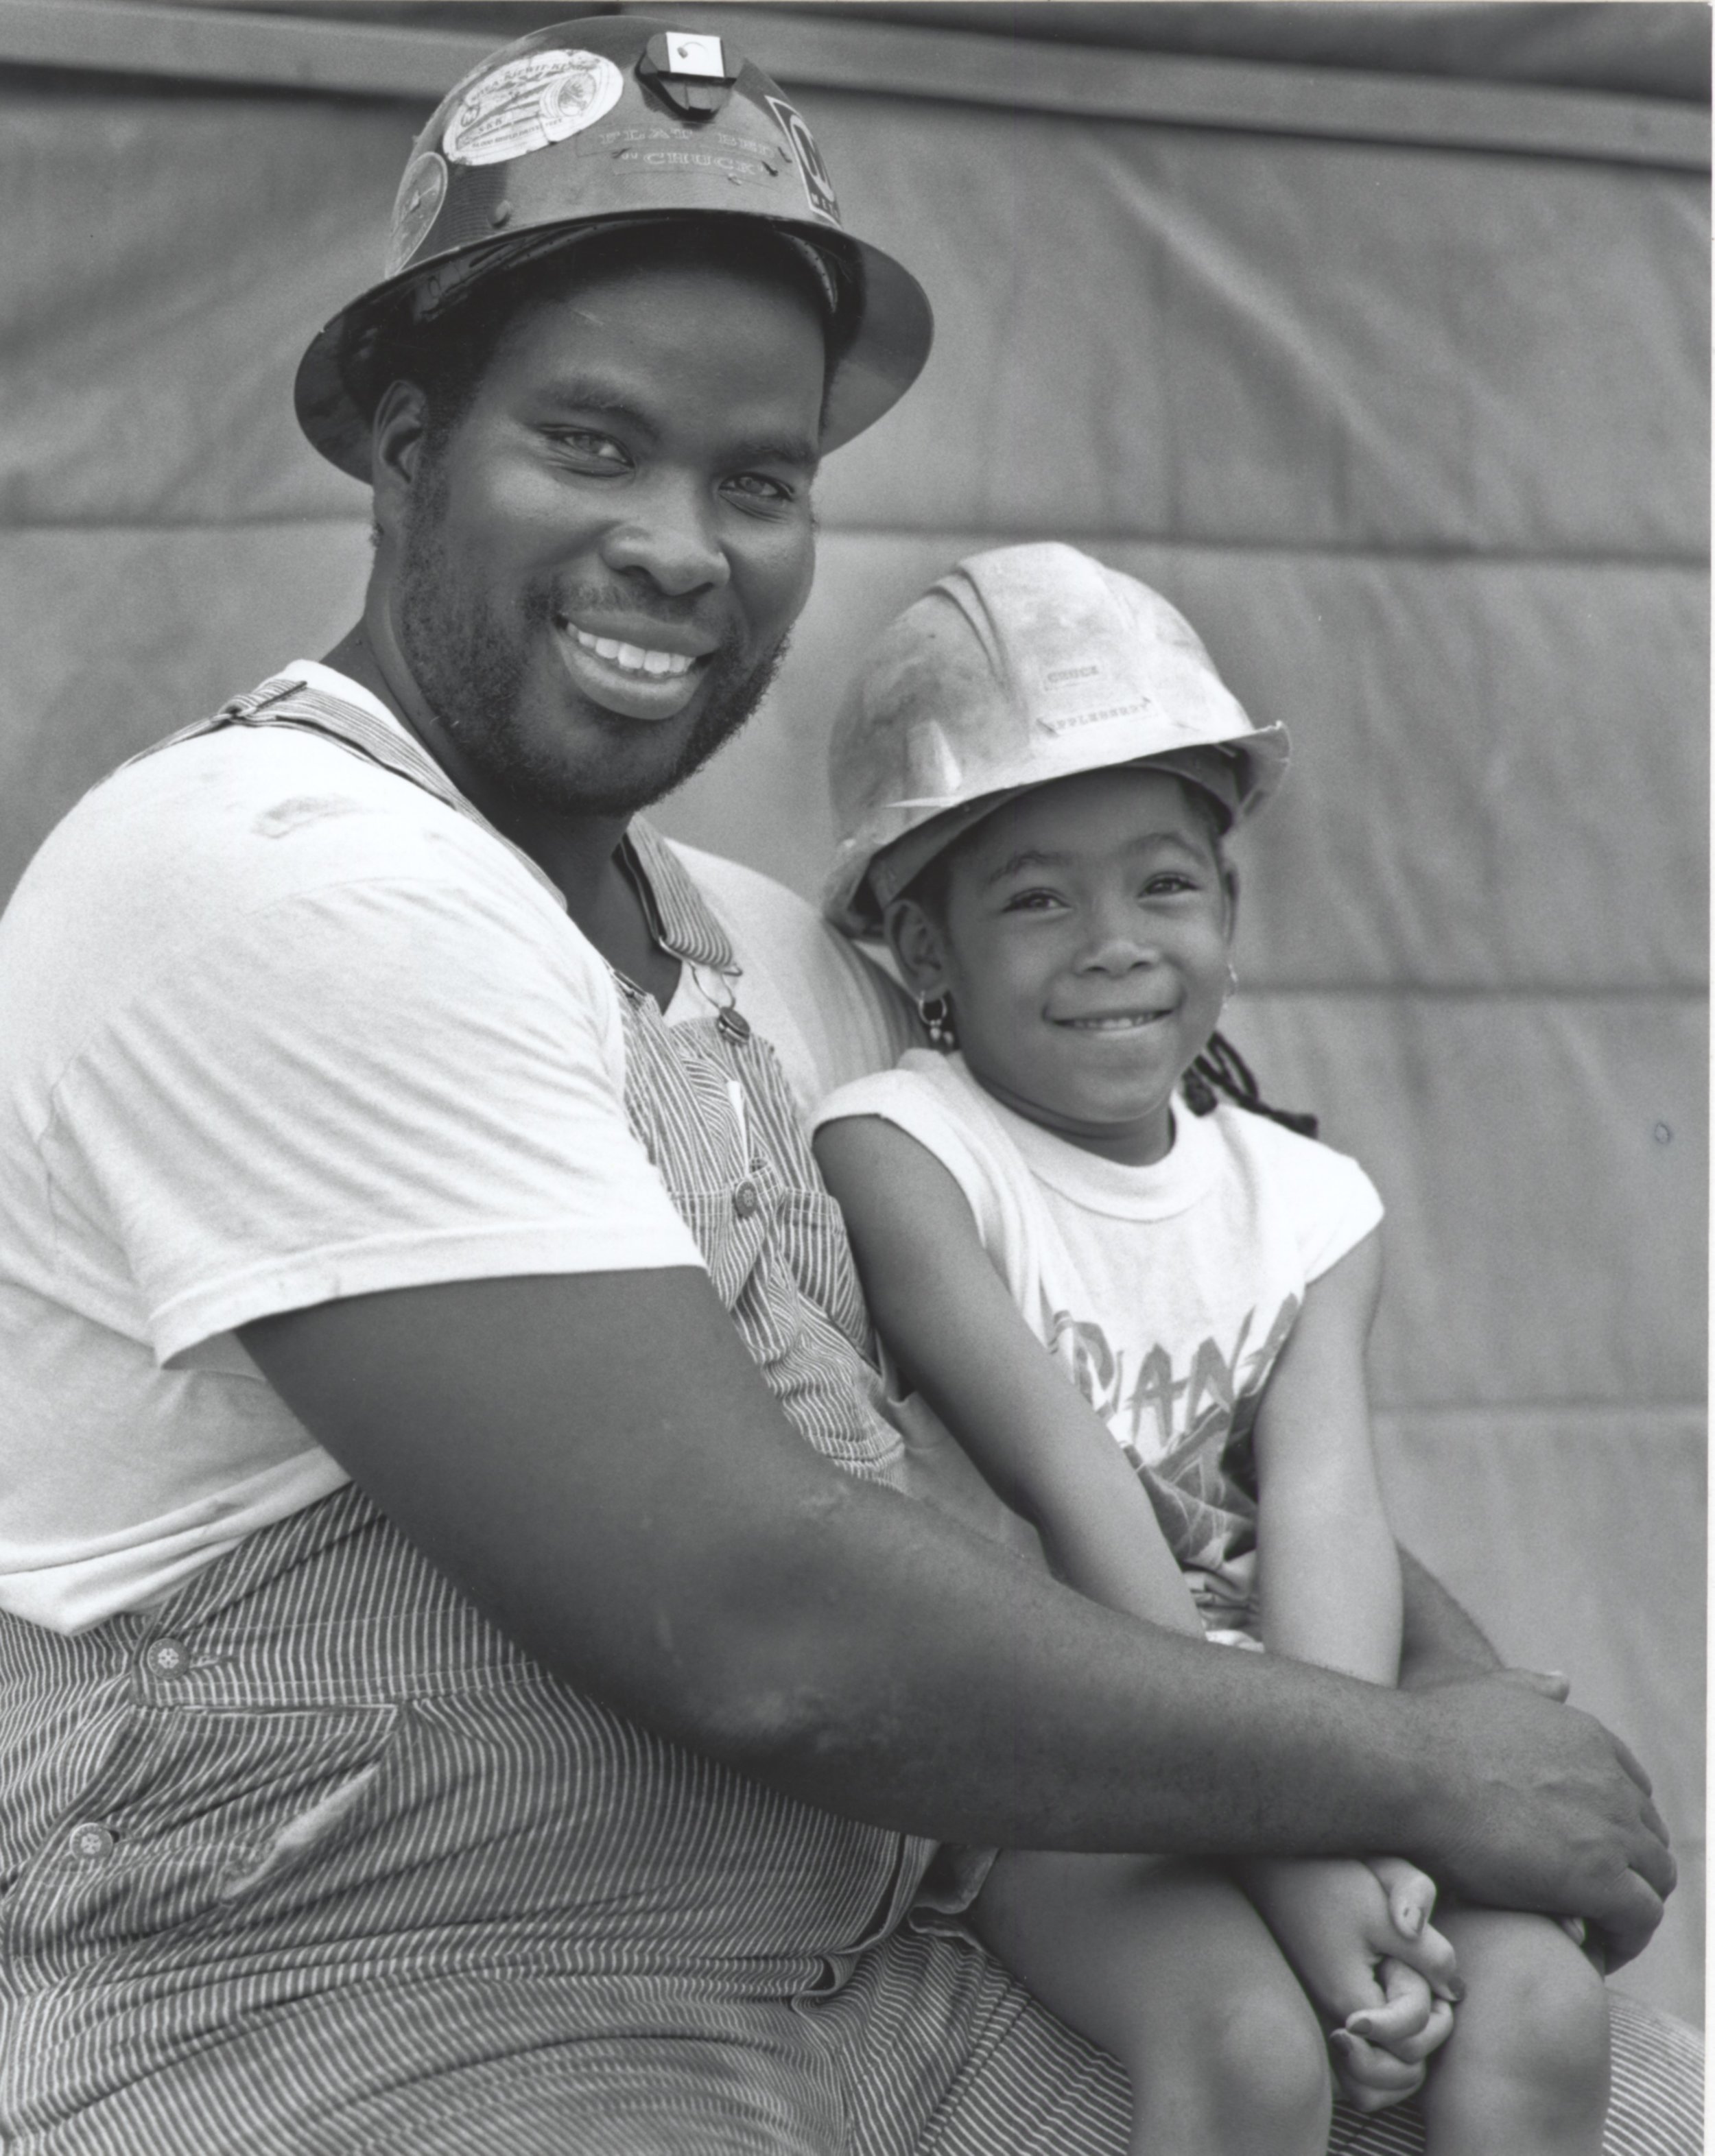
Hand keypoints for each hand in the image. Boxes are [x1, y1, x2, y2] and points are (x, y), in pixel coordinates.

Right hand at [1240, 1857, 1458, 2110]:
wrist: (1274, 1867)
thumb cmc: (1331, 1883)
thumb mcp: (1387, 1913)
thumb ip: (1430, 1956)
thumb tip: (1455, 1993)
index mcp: (1350, 2002)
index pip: (1409, 2049)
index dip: (1433, 2021)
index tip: (1426, 1981)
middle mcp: (1332, 2021)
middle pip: (1392, 2073)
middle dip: (1421, 2039)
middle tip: (1426, 1995)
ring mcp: (1322, 2020)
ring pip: (1370, 2080)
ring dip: (1399, 2055)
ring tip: (1409, 2009)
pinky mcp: (1317, 2011)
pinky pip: (1352, 2063)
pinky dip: (1376, 2055)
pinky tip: (1388, 2012)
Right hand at [1404, 1674, 1673, 1967]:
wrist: (1408, 1770)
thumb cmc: (1430, 1735)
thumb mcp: (1489, 1692)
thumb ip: (1530, 1688)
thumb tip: (1563, 1683)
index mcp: (1589, 1739)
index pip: (1632, 1792)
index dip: (1613, 1827)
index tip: (1583, 1853)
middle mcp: (1611, 1781)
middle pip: (1648, 1838)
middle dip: (1626, 1869)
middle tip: (1585, 1901)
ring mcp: (1611, 1829)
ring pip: (1655, 1881)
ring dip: (1630, 1907)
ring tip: (1590, 1931)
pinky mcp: (1601, 1878)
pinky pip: (1642, 1918)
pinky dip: (1626, 1939)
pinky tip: (1592, 1951)